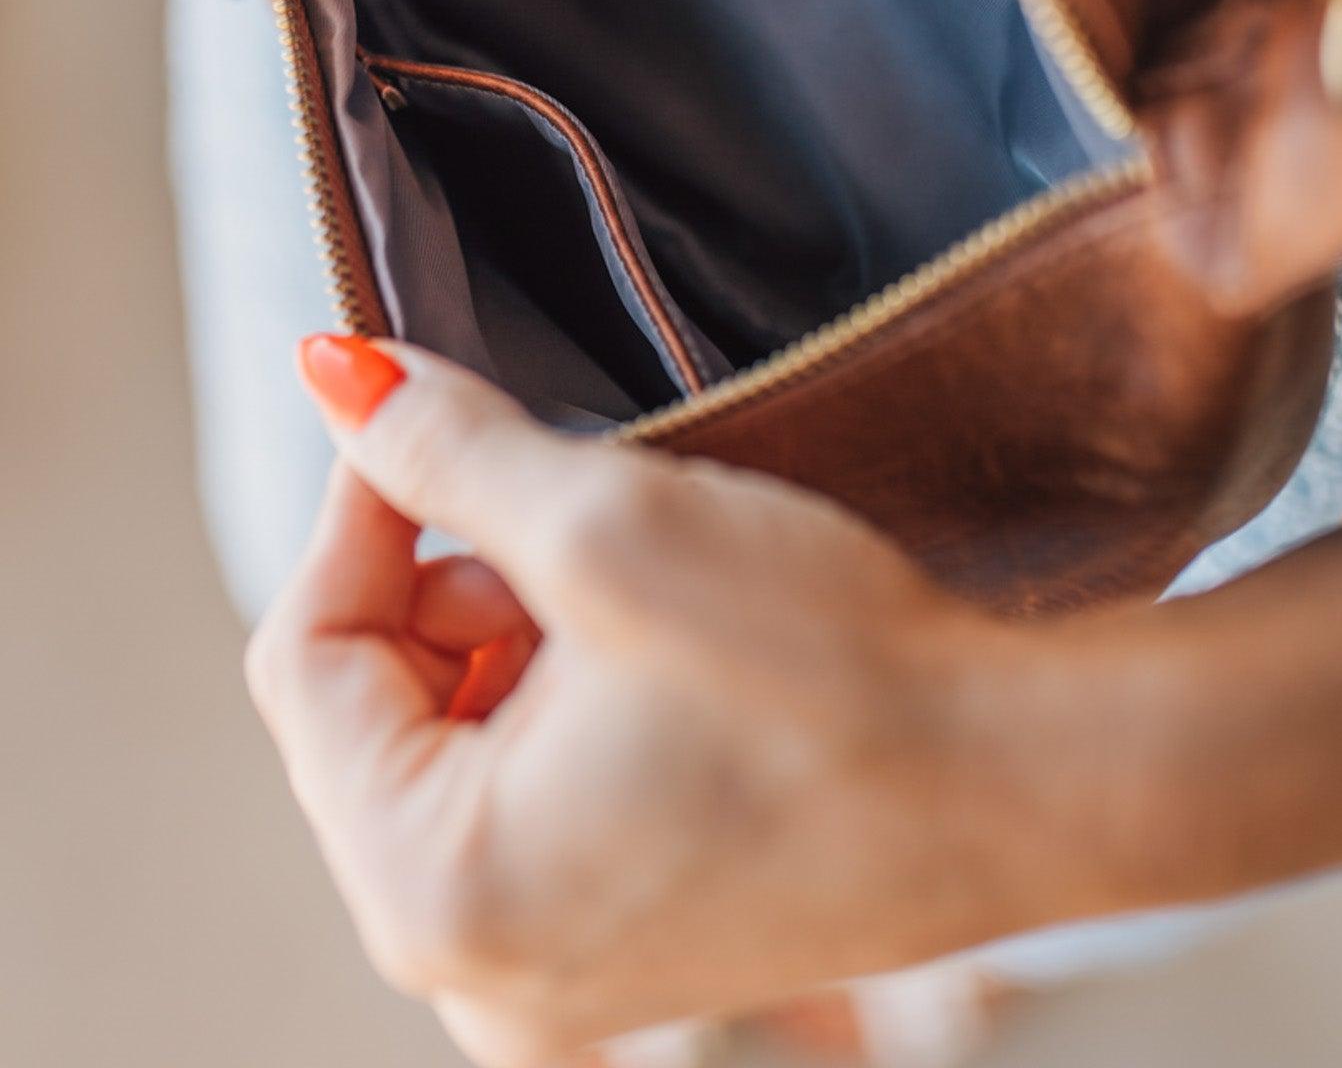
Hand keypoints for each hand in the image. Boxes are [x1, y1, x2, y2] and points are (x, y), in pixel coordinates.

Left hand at [247, 337, 1159, 1065]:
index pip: (305, 659)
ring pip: (446, 747)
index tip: (418, 415)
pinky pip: (519, 803)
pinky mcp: (615, 950)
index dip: (357, 511)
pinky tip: (647, 657)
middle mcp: (470, 973)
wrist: (1029, 783)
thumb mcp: (608, 524)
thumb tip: (332, 374)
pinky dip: (554, 704)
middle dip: (437, 585)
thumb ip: (441, 447)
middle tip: (552, 507)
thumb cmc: (833, 678)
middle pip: (366, 713)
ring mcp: (545, 976)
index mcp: (433, 892)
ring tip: (620, 583)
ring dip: (503, 637)